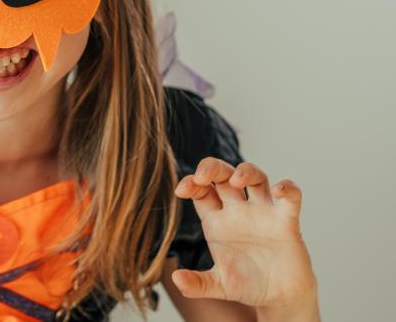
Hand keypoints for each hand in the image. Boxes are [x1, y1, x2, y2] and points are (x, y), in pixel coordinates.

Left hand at [172, 157, 318, 315]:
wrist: (280, 298)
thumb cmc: (247, 285)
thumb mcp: (218, 286)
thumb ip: (198, 284)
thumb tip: (176, 279)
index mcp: (216, 221)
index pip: (201, 191)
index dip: (191, 183)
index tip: (182, 190)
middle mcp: (238, 211)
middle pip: (224, 176)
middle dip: (212, 168)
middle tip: (203, 175)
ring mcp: (262, 213)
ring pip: (256, 178)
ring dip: (246, 171)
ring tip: (237, 180)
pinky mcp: (286, 222)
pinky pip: (290, 198)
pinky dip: (288, 189)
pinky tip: (279, 190)